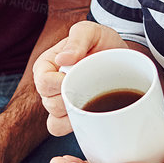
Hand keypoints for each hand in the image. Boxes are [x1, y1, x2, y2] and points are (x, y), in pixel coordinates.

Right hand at [32, 20, 130, 136]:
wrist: (120, 58)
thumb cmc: (102, 42)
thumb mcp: (92, 32)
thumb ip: (78, 39)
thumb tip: (62, 60)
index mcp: (46, 65)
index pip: (43, 82)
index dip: (60, 84)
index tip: (81, 77)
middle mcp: (48, 86)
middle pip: (49, 103)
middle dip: (72, 99)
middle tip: (92, 88)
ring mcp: (58, 103)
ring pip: (55, 120)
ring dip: (75, 115)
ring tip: (93, 101)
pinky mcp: (69, 117)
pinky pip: (61, 130)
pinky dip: (74, 127)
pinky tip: (90, 117)